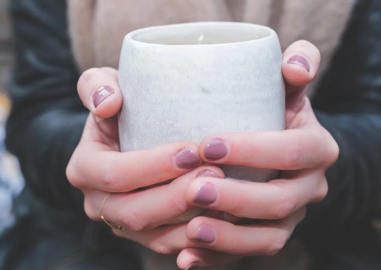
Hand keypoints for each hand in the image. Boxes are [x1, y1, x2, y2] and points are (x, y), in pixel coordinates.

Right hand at [67, 67, 212, 231]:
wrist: (129, 136)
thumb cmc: (123, 108)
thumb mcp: (105, 85)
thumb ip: (97, 86)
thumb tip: (107, 103)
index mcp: (84, 169)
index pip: (114, 174)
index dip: (153, 165)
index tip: (191, 150)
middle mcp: (98, 202)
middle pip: (135, 211)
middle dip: (178, 195)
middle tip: (215, 173)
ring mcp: (122, 224)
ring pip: (156, 235)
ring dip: (191, 218)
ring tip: (225, 194)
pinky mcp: (145, 235)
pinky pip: (171, 245)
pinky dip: (197, 236)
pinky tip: (223, 217)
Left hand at [116, 40, 338, 268]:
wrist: (272, 147)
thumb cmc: (272, 109)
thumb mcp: (285, 85)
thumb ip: (296, 65)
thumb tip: (295, 65)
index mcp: (316, 148)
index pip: (293, 151)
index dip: (253, 149)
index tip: (206, 144)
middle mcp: (309, 187)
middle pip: (280, 201)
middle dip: (237, 198)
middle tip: (194, 188)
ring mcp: (290, 217)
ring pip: (268, 238)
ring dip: (230, 238)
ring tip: (192, 230)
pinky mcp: (268, 235)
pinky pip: (247, 255)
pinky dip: (218, 260)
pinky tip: (188, 260)